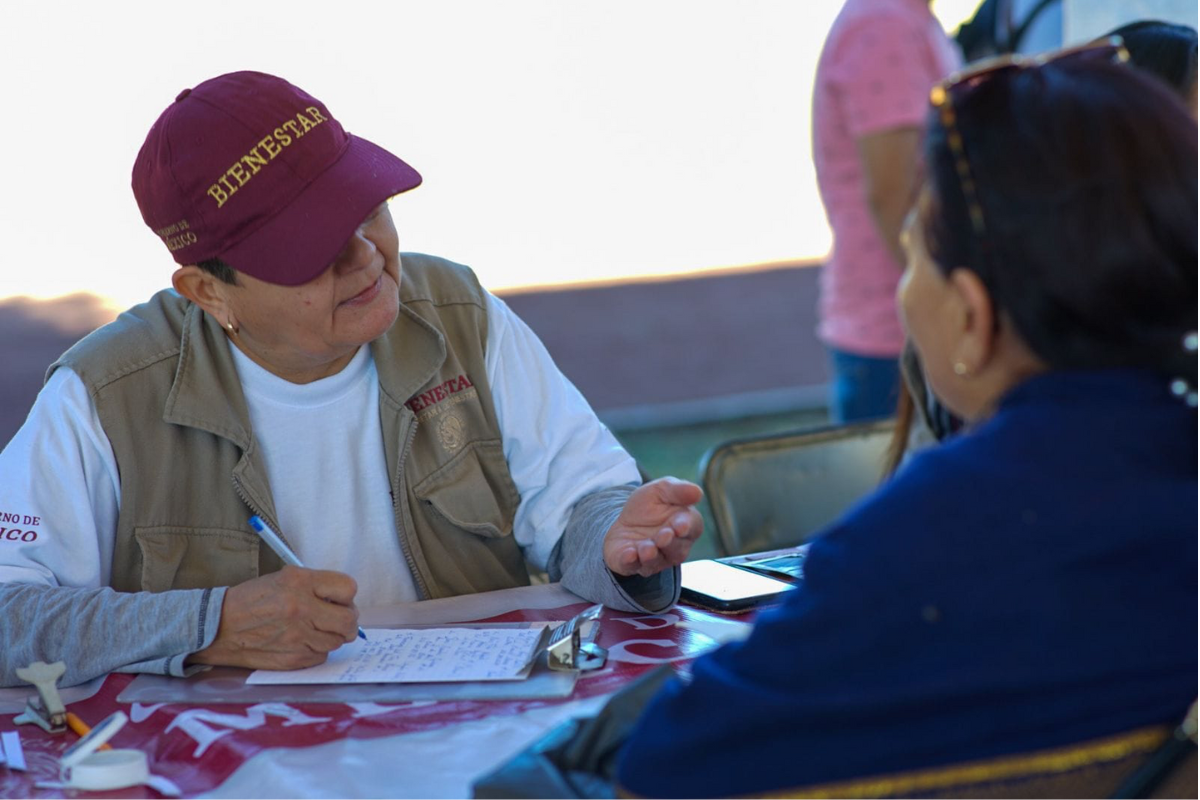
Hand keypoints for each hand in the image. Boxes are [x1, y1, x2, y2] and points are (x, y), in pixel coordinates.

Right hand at [188, 566, 359, 670]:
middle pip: (349, 620)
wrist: (218, 626)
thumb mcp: (283, 578)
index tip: (340, 600)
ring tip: (314, 630)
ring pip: (337, 641)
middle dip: (348, 621)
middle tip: (338, 620)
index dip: (346, 596)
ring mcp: (297, 636)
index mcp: (300, 582)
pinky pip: (321, 656)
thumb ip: (315, 585)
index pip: (348, 588)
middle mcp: (301, 608)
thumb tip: (343, 601)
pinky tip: (301, 642)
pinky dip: (316, 650)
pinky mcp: (292, 659)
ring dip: (331, 636)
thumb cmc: (252, 600)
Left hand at [604, 477, 703, 577]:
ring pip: (656, 561)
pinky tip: (629, 555)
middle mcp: (673, 547)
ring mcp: (653, 559)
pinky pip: (632, 566)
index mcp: (685, 525)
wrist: (623, 519)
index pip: (692, 528)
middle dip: (669, 543)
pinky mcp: (632, 564)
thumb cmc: (649, 506)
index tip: (681, 525)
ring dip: (652, 555)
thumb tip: (697, 492)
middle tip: (664, 535)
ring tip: (647, 548)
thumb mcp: (661, 490)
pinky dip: (630, 561)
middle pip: (676, 549)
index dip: (687, 527)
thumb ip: (678, 490)